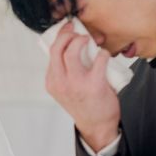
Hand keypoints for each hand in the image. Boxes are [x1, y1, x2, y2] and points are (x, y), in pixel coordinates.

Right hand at [45, 21, 120, 151]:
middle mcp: (60, 82)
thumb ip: (64, 72)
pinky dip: (103, 53)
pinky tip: (104, 56)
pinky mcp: (94, 84)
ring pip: (72, 51)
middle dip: (67, 34)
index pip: (51, 52)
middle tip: (78, 32)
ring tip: (89, 40)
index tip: (68, 29)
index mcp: (52, 82)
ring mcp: (75, 84)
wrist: (96, 125)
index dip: (60, 36)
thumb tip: (72, 46)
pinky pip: (99, 59)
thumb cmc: (84, 105)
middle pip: (57, 48)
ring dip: (82, 40)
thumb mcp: (65, 90)